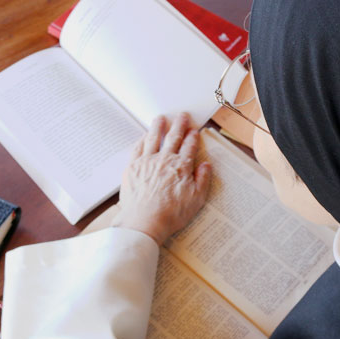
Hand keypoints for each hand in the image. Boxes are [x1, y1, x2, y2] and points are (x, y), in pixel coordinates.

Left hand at [111, 113, 211, 245]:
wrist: (144, 222)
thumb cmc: (171, 214)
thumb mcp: (196, 200)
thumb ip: (203, 180)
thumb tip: (206, 165)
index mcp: (182, 167)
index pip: (189, 147)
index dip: (193, 137)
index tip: (194, 130)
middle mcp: (165, 160)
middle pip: (174, 137)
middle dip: (180, 125)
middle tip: (182, 115)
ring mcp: (147, 161)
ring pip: (154, 138)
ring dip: (159, 126)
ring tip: (161, 118)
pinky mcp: (133, 167)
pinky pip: (138, 148)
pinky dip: (142, 139)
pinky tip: (144, 136)